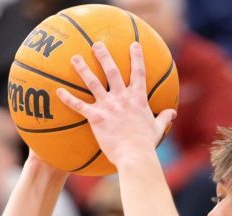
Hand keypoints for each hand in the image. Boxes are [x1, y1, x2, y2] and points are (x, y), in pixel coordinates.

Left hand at [56, 42, 175, 169]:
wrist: (134, 155)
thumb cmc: (146, 144)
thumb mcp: (158, 129)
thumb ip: (164, 118)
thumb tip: (172, 113)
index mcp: (138, 99)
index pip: (139, 73)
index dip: (137, 57)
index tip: (133, 44)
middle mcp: (122, 98)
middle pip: (112, 71)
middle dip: (104, 56)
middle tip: (97, 44)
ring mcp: (108, 106)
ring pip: (93, 83)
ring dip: (83, 69)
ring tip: (74, 58)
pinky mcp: (96, 118)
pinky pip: (79, 106)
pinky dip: (68, 98)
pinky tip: (58, 91)